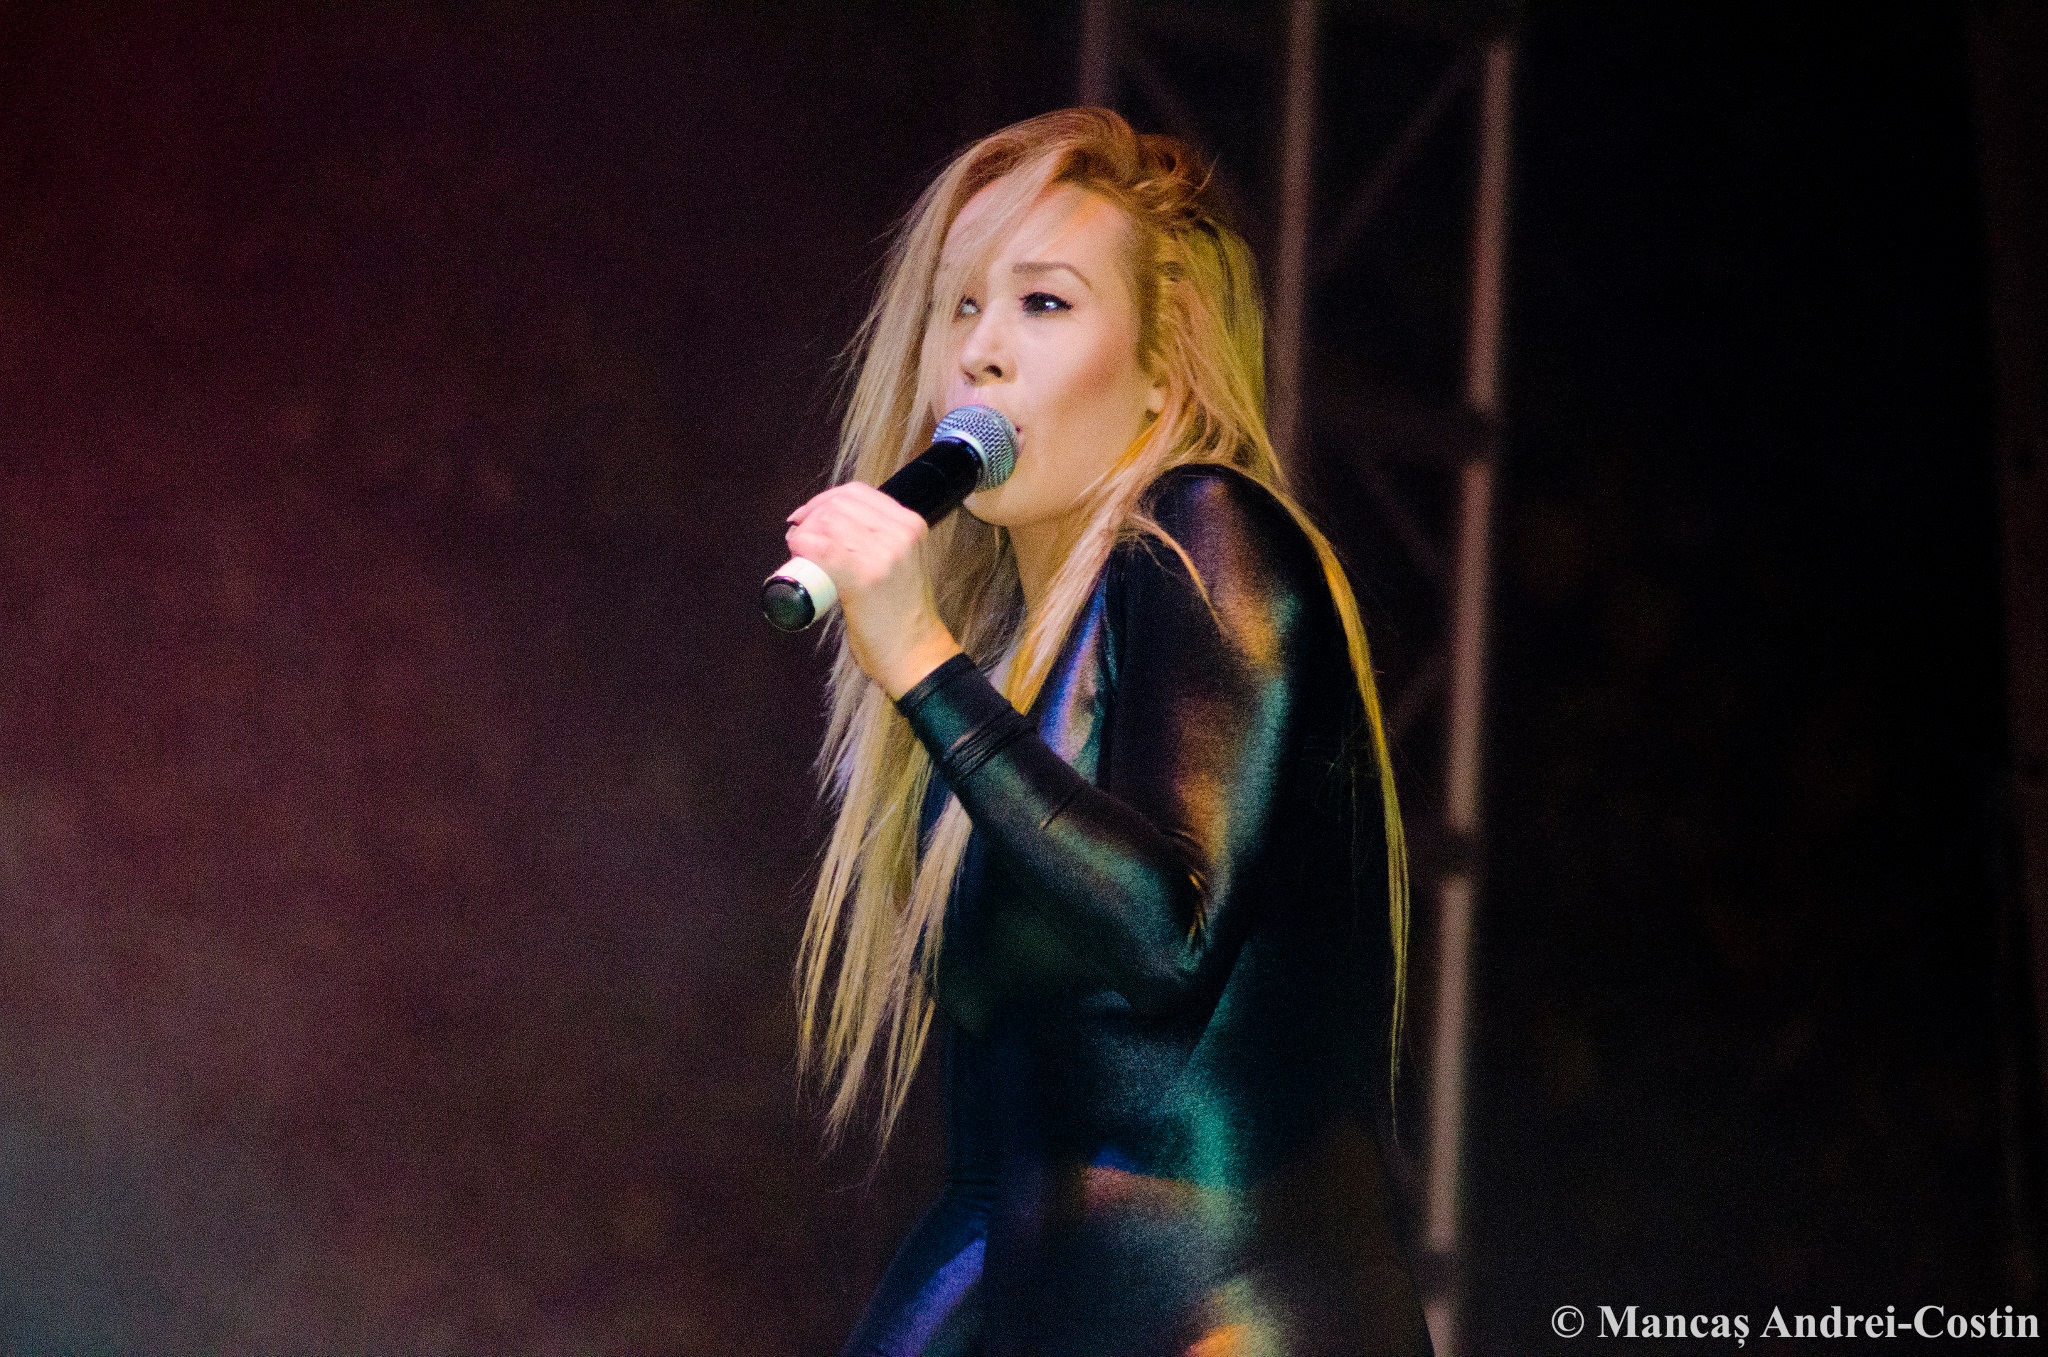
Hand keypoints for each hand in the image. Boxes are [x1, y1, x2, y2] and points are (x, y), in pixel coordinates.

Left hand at [784, 482, 962, 697]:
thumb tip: (837, 528)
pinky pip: (821, 547)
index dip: (826, 499)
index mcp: (911, 525)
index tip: (809, 515)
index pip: (859, 492)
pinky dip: (802, 545)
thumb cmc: (903, 614)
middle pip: (840, 504)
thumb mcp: (903, 562)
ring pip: (828, 521)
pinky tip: (797, 551)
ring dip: (803, 531)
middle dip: (810, 514)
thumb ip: (883, 542)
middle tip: (798, 534)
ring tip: (798, 547)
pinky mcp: (864, 575)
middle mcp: (900, 533)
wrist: (916, 651)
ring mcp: (884, 553)